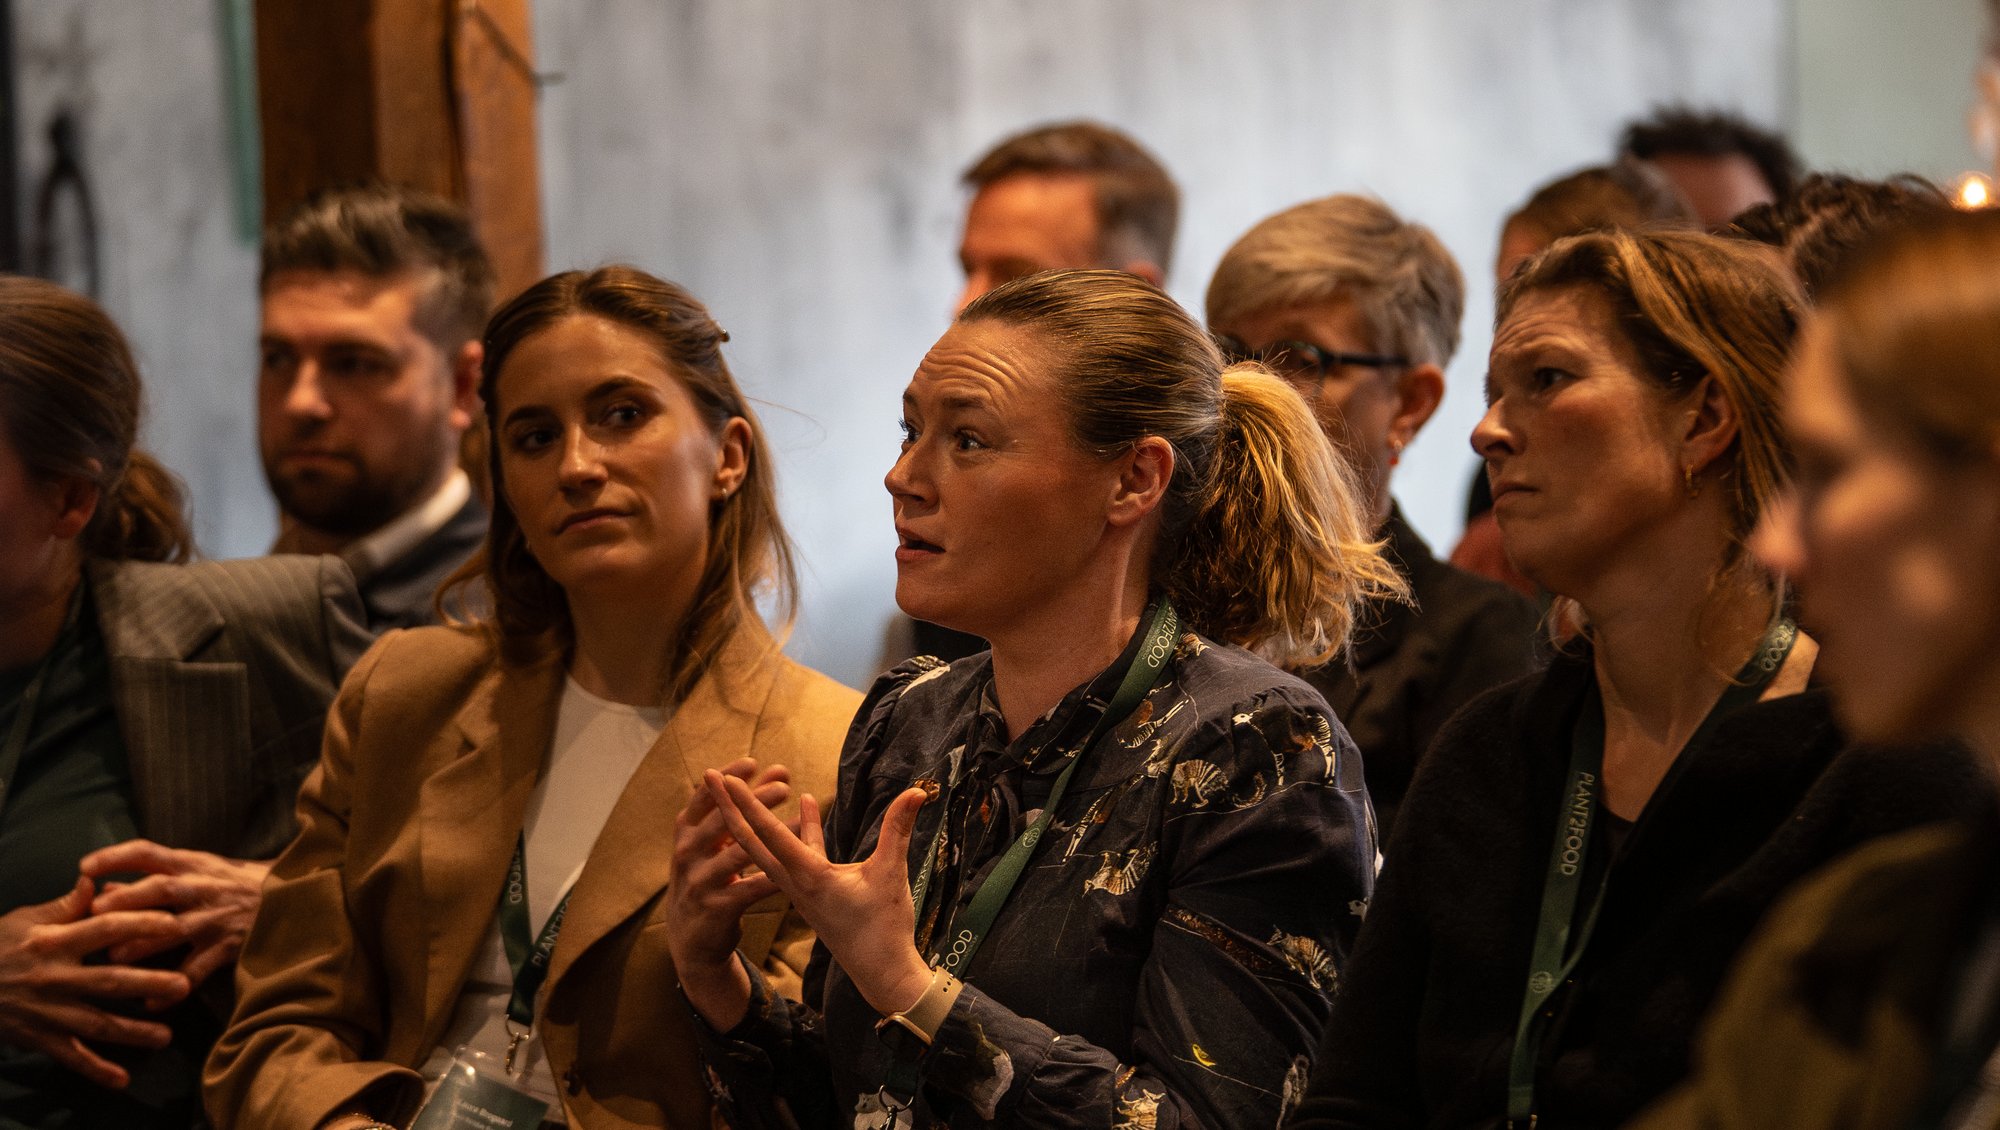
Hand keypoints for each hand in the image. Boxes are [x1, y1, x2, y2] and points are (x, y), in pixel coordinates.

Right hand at [0, 876, 190, 1087]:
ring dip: (132, 1032)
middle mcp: (55, 977)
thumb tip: (96, 880)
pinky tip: (122, 1080)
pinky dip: (95, 1070)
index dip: (140, 925)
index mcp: (55, 942)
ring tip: (165, 1037)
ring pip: (96, 1024)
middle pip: (109, 981)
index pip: (105, 929)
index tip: (175, 924)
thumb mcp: (26, 919)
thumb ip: (66, 906)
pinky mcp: (38, 1037)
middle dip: (148, 984)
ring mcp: (48, 1011)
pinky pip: (70, 1057)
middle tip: (184, 986)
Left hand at [80, 839, 270, 990]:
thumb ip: (154, 877)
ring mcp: (217, 918)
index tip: (84, 867)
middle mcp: (203, 888)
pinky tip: (153, 1002)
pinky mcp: (230, 946)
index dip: (116, 856)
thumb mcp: (200, 870)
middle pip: (161, 888)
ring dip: (143, 944)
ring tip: (113, 960)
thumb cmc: (237, 883)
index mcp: (193, 864)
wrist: (296, 896)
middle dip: (127, 899)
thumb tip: (102, 888)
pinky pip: (199, 969)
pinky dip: (175, 987)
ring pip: (176, 929)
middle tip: (94, 913)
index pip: (149, 852)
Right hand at [666, 758, 790, 1029]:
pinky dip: (771, 877)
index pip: (702, 797)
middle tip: (782, 786)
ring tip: (797, 820)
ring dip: (766, 835)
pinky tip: (795, 867)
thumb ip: (743, 809)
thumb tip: (779, 772)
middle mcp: (687, 853)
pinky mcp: (715, 908)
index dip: (726, 779)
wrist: (691, 938)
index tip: (752, 763)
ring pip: (736, 854)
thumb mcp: (714, 844)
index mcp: (686, 832)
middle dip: (751, 801)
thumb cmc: (710, 878)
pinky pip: (747, 890)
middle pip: (720, 821)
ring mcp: (699, 882)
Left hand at [707, 772, 933, 1014]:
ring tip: (749, 789)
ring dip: (757, 819)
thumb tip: (917, 791)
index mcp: (808, 877)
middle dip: (731, 808)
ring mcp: (800, 891)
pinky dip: (795, 832)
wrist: (881, 974)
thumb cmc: (883, 928)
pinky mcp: (811, 895)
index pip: (769, 834)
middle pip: (751, 840)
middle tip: (709, 777)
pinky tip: (805, 810)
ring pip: (769, 849)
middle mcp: (795, 883)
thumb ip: (897, 830)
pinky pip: (793, 856)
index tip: (725, 780)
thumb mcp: (890, 874)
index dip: (746, 804)